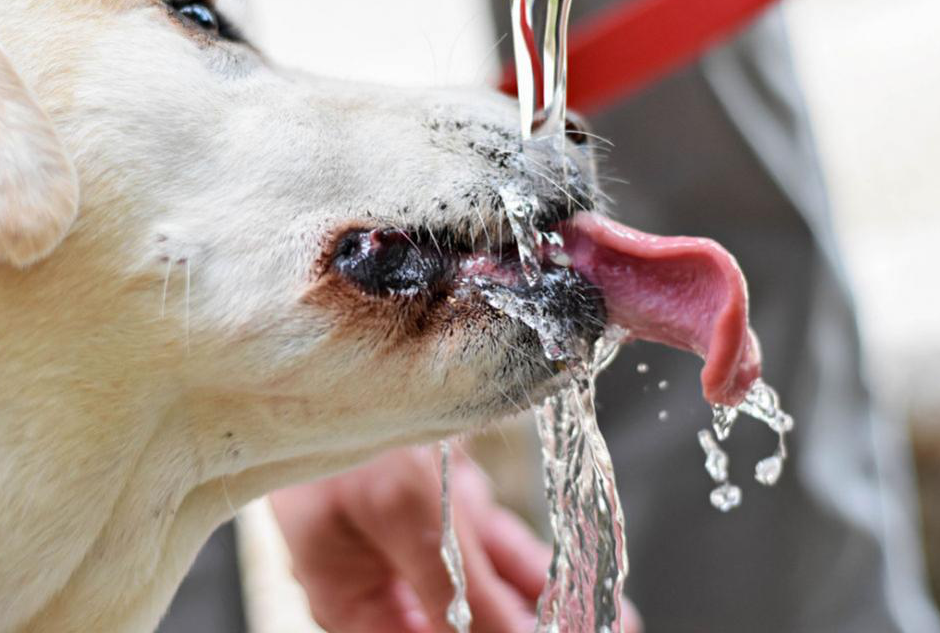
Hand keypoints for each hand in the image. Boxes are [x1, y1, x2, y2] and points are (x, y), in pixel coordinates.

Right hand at [270, 444, 641, 632]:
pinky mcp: (437, 501)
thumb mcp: (402, 510)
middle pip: (464, 626)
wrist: (328, 337)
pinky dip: (531, 566)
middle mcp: (381, 578)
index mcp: (351, 599)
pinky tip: (578, 581)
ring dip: (543, 606)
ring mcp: (410, 538)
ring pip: (486, 591)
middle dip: (527, 629)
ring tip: (611, 619)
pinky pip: (489, 548)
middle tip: (603, 630)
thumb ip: (460, 591)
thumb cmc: (340, 417)